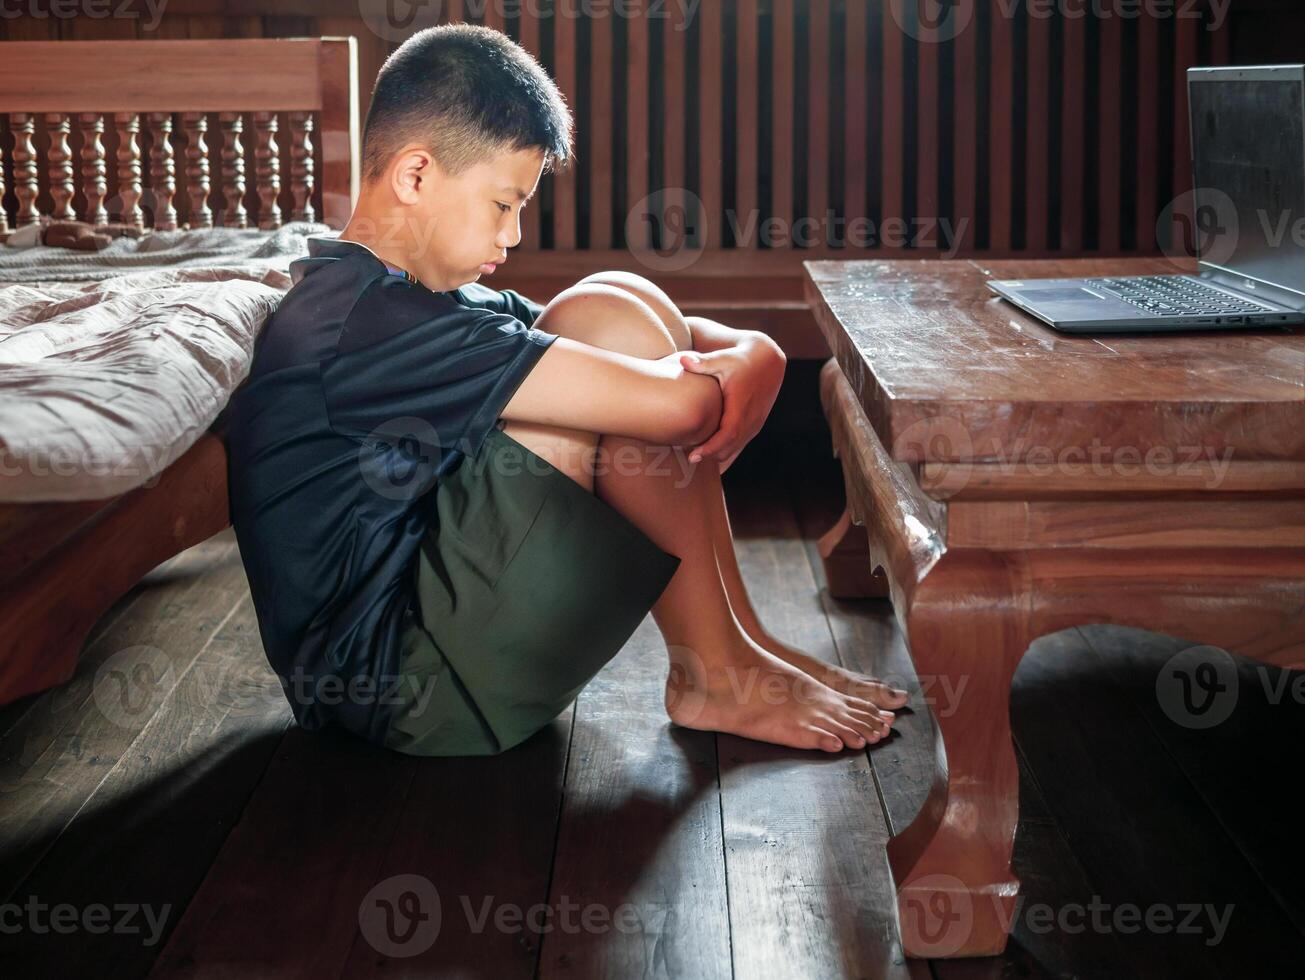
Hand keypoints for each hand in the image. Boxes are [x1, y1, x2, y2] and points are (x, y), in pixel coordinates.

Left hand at [677, 334, 784, 473]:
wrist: (767, 360)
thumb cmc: (741, 359)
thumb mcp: (722, 359)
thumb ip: (702, 363)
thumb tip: (681, 359)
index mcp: (741, 405)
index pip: (727, 434)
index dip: (710, 448)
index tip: (693, 456)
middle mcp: (751, 418)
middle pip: (730, 447)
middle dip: (710, 456)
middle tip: (688, 457)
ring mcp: (755, 423)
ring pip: (735, 449)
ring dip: (718, 455)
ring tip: (697, 455)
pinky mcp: (755, 425)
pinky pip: (740, 445)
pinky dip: (726, 450)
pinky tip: (710, 451)